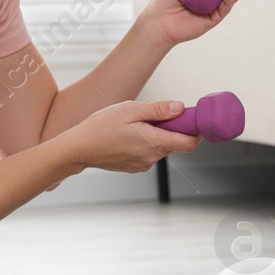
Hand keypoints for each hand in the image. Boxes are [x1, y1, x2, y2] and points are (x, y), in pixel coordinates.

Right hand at [65, 99, 200, 172]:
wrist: (79, 148)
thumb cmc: (101, 127)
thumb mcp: (130, 110)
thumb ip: (158, 110)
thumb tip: (180, 108)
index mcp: (153, 143)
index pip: (189, 143)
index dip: (196, 131)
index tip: (192, 119)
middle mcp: (151, 158)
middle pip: (175, 144)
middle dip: (172, 128)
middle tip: (157, 114)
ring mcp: (142, 164)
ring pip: (161, 147)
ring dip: (157, 135)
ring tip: (136, 123)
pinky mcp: (134, 167)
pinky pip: (148, 153)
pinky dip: (145, 142)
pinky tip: (129, 134)